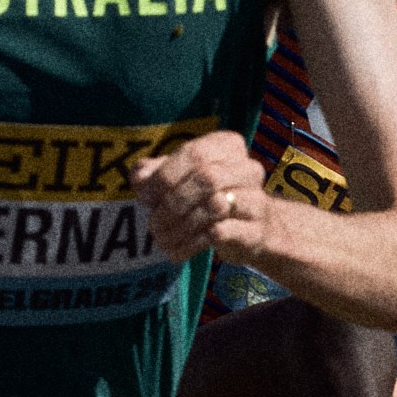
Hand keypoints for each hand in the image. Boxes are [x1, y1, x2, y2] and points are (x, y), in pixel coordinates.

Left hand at [134, 130, 272, 263]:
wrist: (247, 230)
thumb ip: (153, 172)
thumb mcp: (177, 178)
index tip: (145, 198)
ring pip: (215, 206)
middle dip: (173, 202)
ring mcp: (256, 199)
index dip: (165, 176)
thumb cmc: (204, 197)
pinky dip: (191, 243)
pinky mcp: (254, 230)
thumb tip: (140, 179)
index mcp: (227, 146)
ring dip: (180, 225)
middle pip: (207, 179)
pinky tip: (177, 250)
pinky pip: (220, 232)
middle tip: (153, 223)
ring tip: (162, 238)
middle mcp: (247, 168)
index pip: (194, 154)